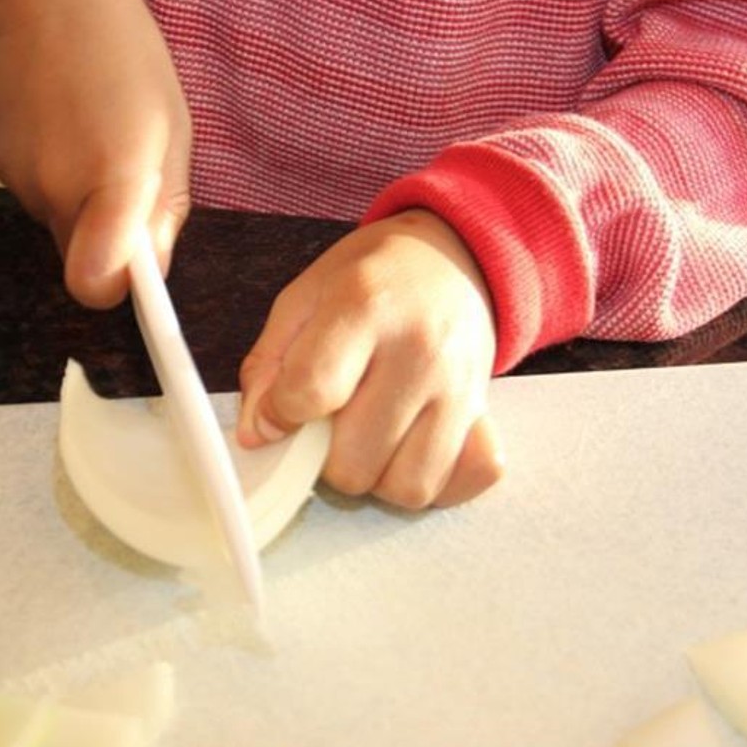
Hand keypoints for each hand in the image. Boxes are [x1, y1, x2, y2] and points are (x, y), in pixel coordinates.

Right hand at [0, 0, 191, 307]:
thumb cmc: (124, 55)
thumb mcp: (174, 127)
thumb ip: (165, 208)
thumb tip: (151, 272)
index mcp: (116, 174)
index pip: (98, 282)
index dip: (118, 292)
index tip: (138, 281)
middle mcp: (59, 184)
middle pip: (86, 261)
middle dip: (113, 240)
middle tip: (132, 177)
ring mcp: (20, 178)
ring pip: (63, 230)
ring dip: (86, 203)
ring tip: (97, 136)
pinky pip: (41, 200)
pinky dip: (58, 179)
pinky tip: (68, 127)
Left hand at [236, 210, 502, 508]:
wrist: (450, 259)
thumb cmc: (369, 281)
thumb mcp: (303, 298)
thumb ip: (269, 365)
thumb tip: (258, 434)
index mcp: (364, 306)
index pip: (310, 393)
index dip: (280, 416)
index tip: (280, 410)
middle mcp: (419, 350)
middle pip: (354, 461)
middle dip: (328, 455)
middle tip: (331, 421)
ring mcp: (461, 387)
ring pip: (407, 487)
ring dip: (378, 476)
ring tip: (371, 437)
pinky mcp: (488, 415)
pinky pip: (463, 482)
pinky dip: (434, 481)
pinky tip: (412, 448)